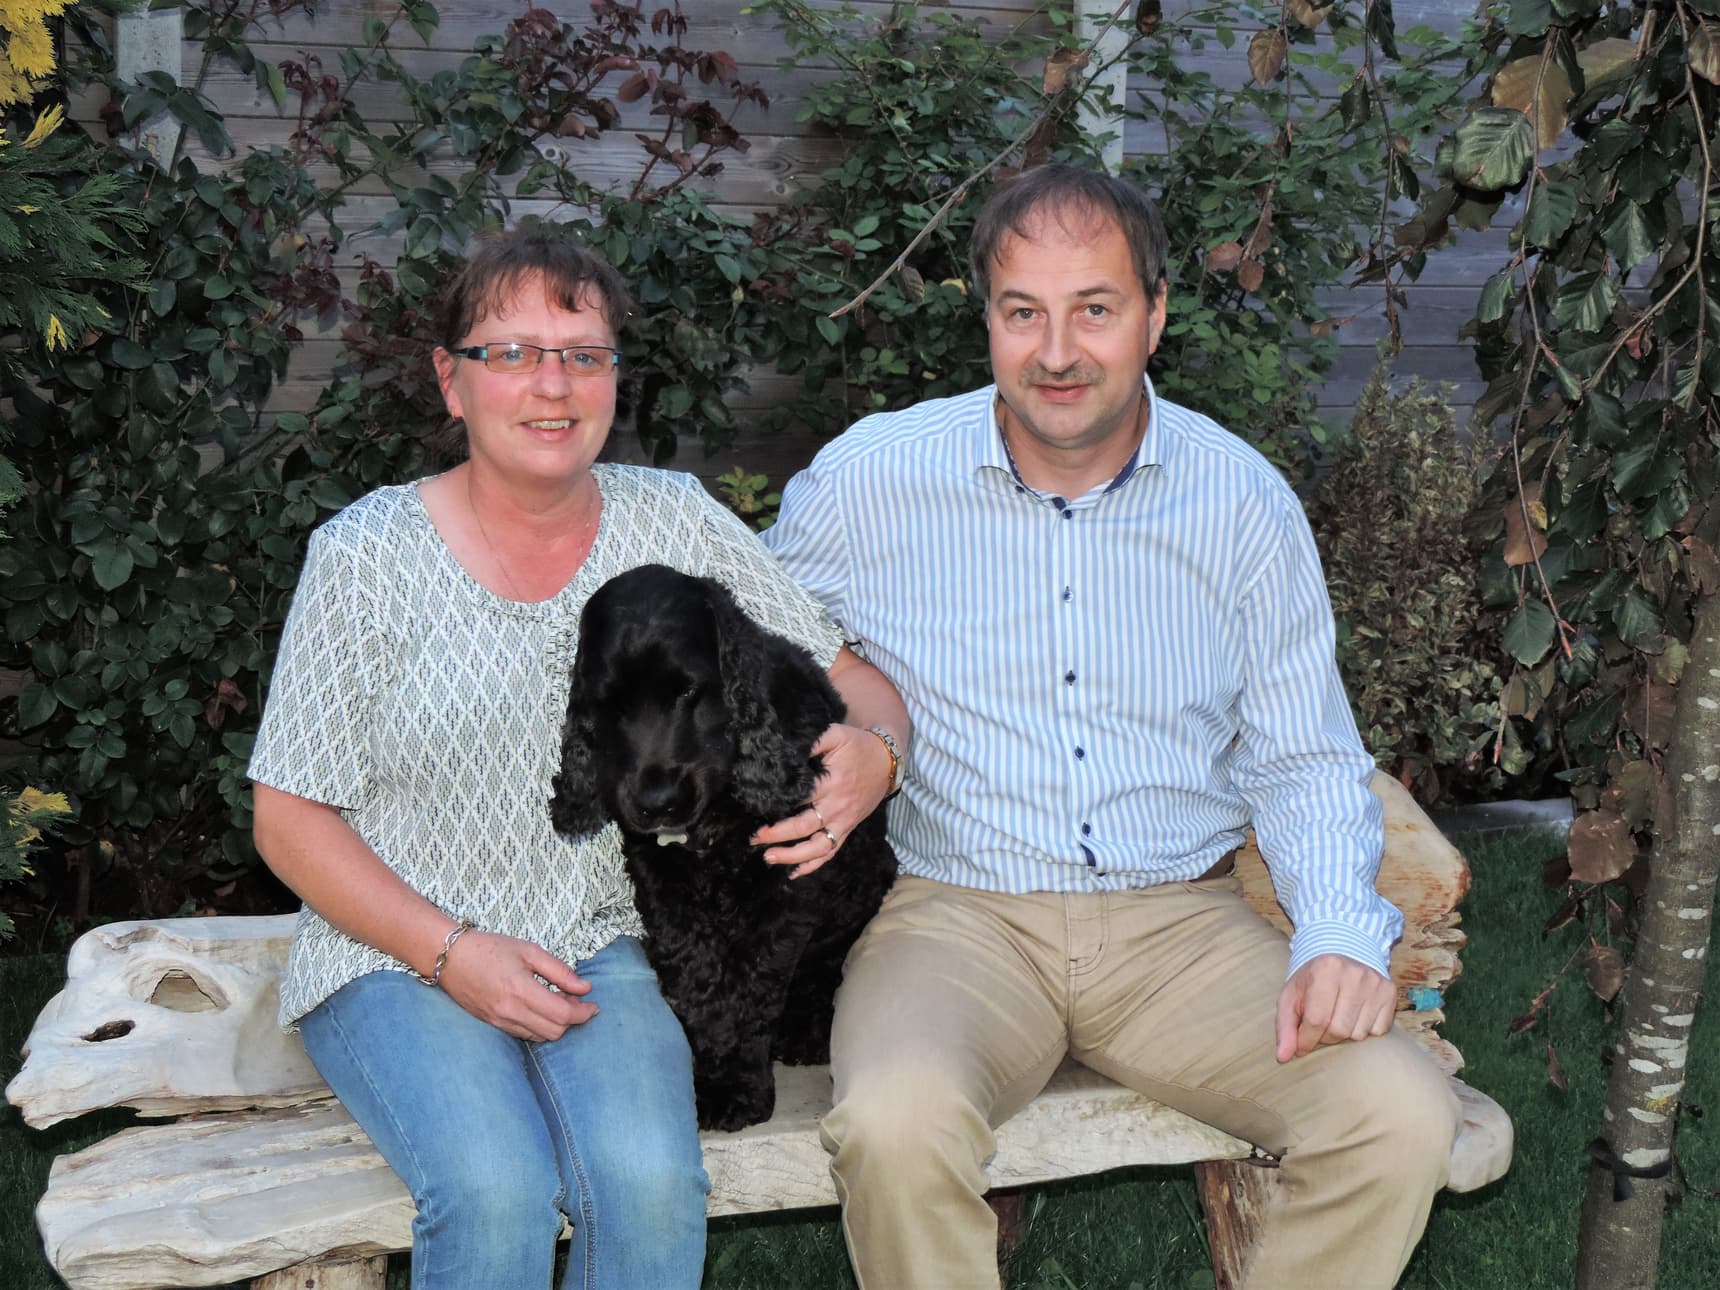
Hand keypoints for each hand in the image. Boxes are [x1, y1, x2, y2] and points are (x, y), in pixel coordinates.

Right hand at [437, 929, 597, 1042]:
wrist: (450, 958)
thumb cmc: (490, 948)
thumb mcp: (529, 951)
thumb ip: (560, 971)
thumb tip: (585, 988)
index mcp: (520, 990)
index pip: (562, 1014)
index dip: (583, 1013)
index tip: (594, 1005)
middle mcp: (509, 1011)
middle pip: (554, 1031)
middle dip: (572, 1019)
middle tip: (577, 1000)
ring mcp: (499, 1021)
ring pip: (540, 1036)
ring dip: (556, 1024)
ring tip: (559, 1002)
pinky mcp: (492, 1024)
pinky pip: (524, 1035)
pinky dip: (539, 1027)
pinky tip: (541, 1009)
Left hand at [751, 722, 892, 878]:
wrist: (887, 760)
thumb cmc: (858, 746)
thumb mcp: (837, 734)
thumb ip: (813, 740)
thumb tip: (786, 748)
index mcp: (832, 783)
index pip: (800, 797)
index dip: (777, 803)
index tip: (756, 806)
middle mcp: (837, 806)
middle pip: (804, 826)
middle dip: (776, 834)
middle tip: (754, 837)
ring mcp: (843, 821)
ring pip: (817, 847)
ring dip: (792, 856)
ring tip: (768, 857)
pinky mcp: (847, 829)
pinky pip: (831, 852)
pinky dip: (813, 865)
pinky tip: (794, 872)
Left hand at [1274, 953, 1394, 1062]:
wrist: (1340, 956)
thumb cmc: (1311, 982)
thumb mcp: (1290, 998)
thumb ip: (1284, 1027)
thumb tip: (1283, 1057)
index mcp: (1325, 969)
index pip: (1316, 1020)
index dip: (1306, 1040)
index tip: (1301, 1047)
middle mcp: (1354, 974)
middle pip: (1339, 1030)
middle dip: (1325, 1037)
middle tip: (1320, 1028)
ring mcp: (1375, 983)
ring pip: (1359, 1034)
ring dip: (1344, 1035)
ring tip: (1336, 1019)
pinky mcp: (1389, 992)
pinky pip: (1378, 1031)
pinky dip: (1364, 1030)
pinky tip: (1355, 1015)